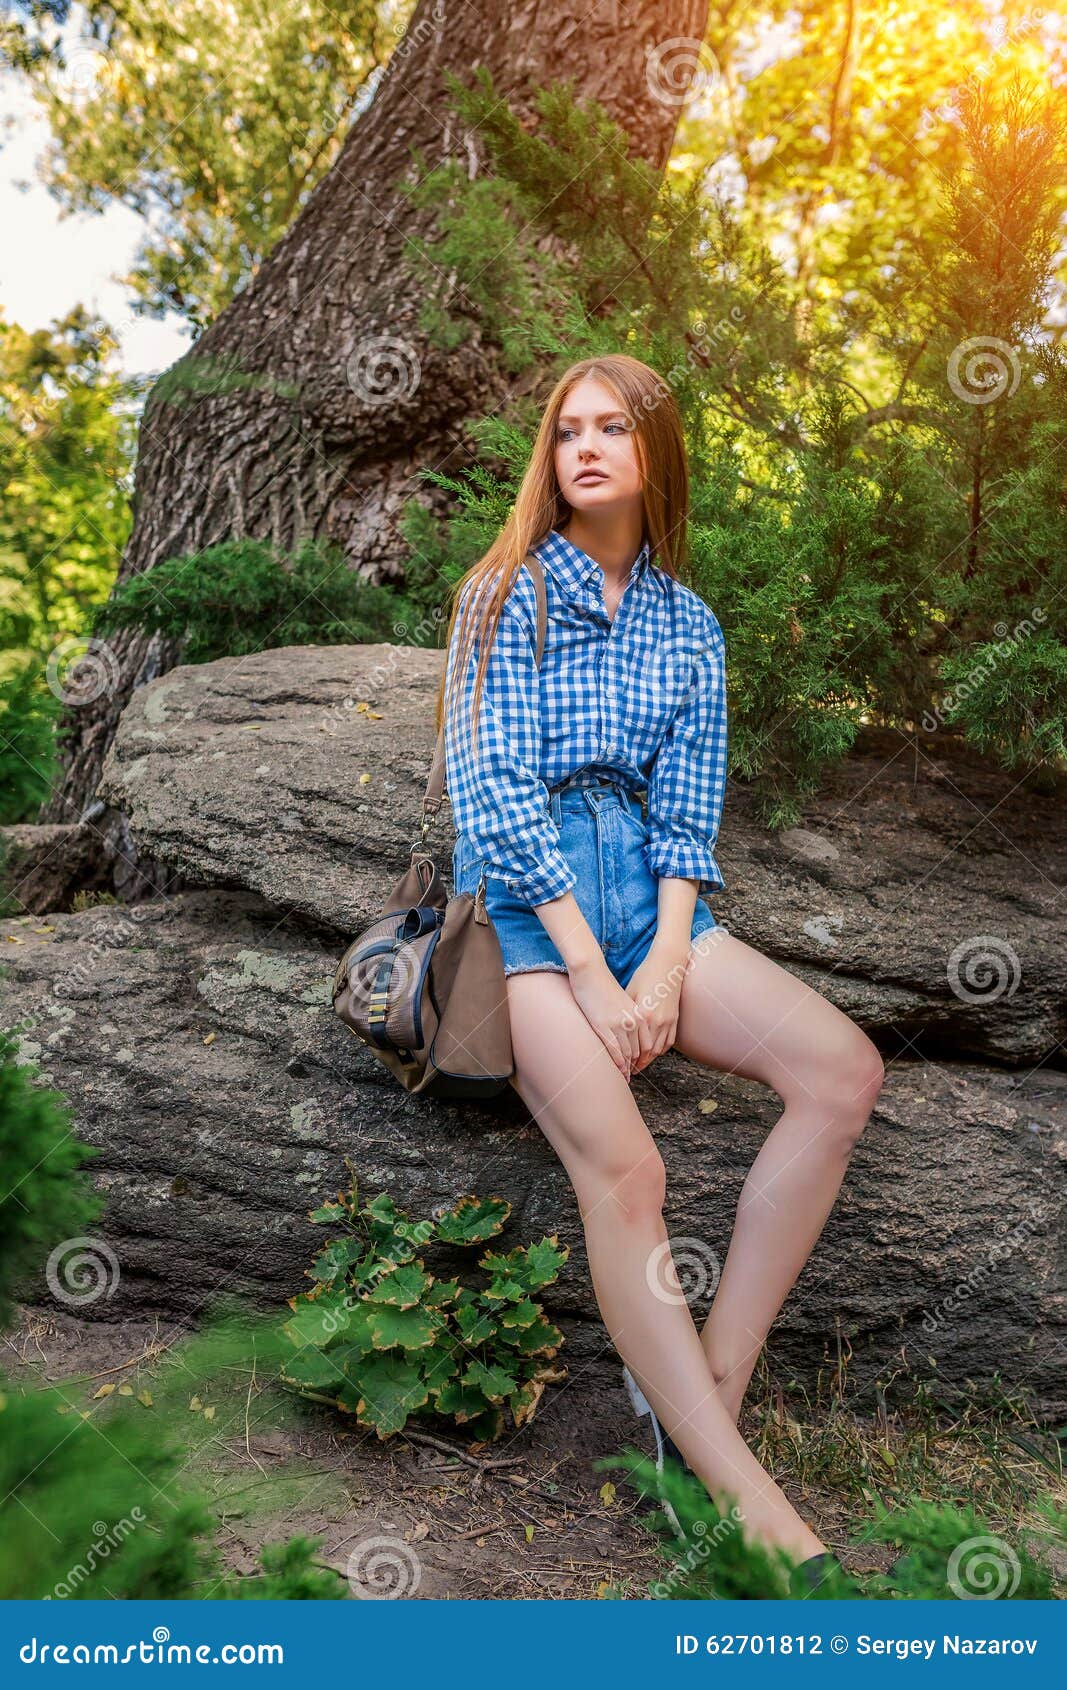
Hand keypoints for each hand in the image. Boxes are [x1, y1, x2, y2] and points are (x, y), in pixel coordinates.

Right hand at [568, 956, 649, 1081]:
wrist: (591, 971)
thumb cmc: (604, 984)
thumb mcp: (624, 1000)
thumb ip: (630, 1015)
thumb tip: (629, 1030)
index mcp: (640, 1014)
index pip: (647, 1043)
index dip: (644, 1057)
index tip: (639, 1066)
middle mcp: (633, 1020)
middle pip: (638, 1051)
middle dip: (636, 1065)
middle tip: (632, 1076)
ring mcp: (618, 1024)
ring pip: (627, 1053)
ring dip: (626, 1067)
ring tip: (624, 1077)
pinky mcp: (603, 1025)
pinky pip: (613, 1050)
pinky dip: (617, 1063)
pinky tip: (617, 1070)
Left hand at [622, 939, 692, 1073]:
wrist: (668, 964)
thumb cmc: (645, 975)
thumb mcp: (630, 993)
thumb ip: (625, 1013)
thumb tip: (615, 1027)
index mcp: (644, 1016)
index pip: (636, 1047)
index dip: (628, 1059)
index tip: (621, 1066)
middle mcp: (658, 1021)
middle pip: (648, 1052)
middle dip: (638, 1063)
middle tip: (628, 1070)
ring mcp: (669, 1020)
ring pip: (659, 1049)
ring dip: (649, 1059)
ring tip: (639, 1065)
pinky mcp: (675, 1017)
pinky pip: (669, 1041)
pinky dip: (661, 1049)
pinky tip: (653, 1052)